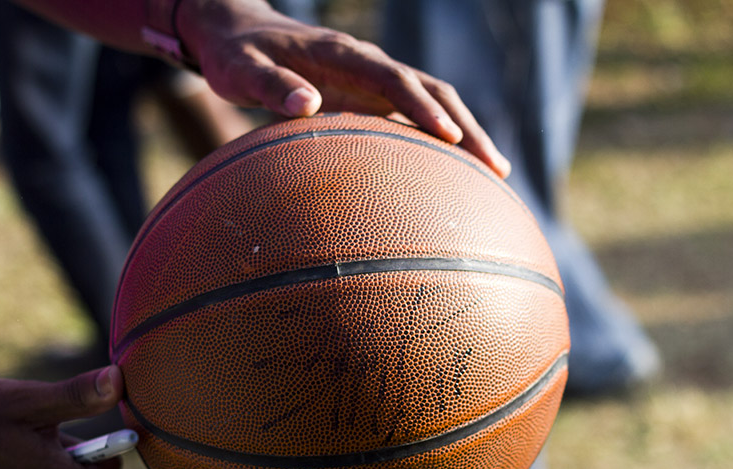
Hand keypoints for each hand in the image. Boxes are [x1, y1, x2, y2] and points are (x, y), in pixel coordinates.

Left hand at [177, 0, 510, 176]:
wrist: (238, 32)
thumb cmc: (236, 56)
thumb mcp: (241, 71)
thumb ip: (270, 86)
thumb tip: (307, 104)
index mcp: (341, 55)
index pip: (393, 79)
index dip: (422, 107)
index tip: (449, 138)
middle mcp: (367, 63)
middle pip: (432, 90)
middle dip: (467, 127)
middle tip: (495, 168)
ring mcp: (373, 78)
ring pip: (433, 101)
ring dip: (466, 133)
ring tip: (496, 173)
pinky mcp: (370, 94)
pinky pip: (415, 114)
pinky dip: (441, 138)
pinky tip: (457, 170)